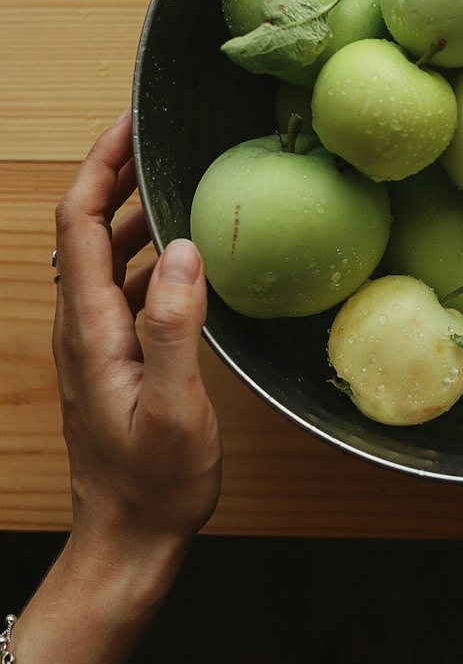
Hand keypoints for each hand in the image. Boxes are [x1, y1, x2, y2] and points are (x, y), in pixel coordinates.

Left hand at [52, 109, 221, 562]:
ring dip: (126, 213)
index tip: (130, 124)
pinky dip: (143, 255)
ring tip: (168, 181)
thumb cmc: (154, 483)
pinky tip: (178, 258)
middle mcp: (83, 328)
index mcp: (91, 329)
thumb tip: (184, 251)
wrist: (128, 538)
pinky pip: (120, 289)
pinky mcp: (112, 360)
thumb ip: (175, 329)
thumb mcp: (173, 409)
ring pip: (100, 258)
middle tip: (153, 137)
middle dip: (111, 175)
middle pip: (81, 231)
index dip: (99, 167)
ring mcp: (95, 345)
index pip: (78, 225)